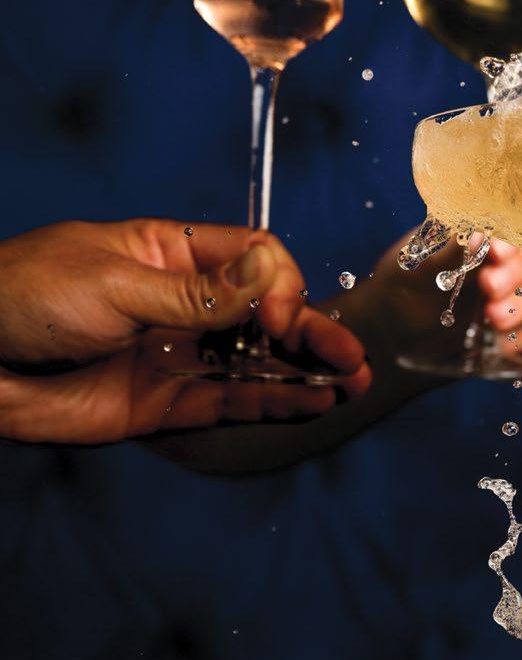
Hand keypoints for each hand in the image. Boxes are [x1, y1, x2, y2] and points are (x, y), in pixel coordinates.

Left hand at [0, 219, 368, 443]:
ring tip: (350, 383)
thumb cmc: (24, 297)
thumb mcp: (115, 283)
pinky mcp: (166, 404)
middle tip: (351, 357)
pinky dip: (273, 403)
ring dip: (305, 371)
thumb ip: (200, 292)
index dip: (283, 285)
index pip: (255, 259)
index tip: (282, 316)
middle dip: (313, 332)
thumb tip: (274, 272)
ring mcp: (179, 355)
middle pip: (268, 314)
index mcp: (172, 255)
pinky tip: (311, 403)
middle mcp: (185, 304)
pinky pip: (231, 403)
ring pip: (258, 362)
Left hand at [347, 233, 521, 369]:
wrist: (394, 327)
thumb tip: (479, 233)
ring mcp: (521, 291)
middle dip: (516, 276)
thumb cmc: (403, 286)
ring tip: (495, 319)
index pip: (515, 230)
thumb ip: (447, 250)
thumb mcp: (414, 266)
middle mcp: (511, 259)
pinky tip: (505, 343)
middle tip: (488, 288)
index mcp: (486, 233)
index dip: (510, 242)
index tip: (495, 252)